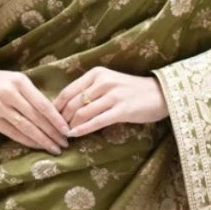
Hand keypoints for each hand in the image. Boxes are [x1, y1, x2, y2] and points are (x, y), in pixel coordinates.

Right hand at [0, 67, 70, 154]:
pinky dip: (27, 141)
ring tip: (54, 148)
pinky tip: (38, 146)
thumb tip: (54, 115)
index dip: (56, 119)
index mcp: (19, 82)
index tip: (67, 130)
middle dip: (52, 132)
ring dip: (42, 140)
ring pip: (26, 128)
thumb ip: (33, 95)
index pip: (42, 104)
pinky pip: (13, 133)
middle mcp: (10, 95)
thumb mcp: (16, 80)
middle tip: (65, 143)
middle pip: (36, 118)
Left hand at [53, 67, 168, 136]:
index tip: (50, 119)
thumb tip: (66, 107)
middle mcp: (103, 82)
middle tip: (57, 131)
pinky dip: (83, 129)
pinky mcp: (122, 110)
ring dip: (70, 126)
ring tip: (66, 135)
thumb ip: (90, 90)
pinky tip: (76, 135)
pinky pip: (97, 121)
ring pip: (82, 112)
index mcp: (97, 74)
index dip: (56, 107)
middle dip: (61, 119)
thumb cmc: (132, 90)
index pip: (68, 91)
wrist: (160, 93)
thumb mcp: (109, 83)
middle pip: (72, 103)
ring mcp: (113, 95)